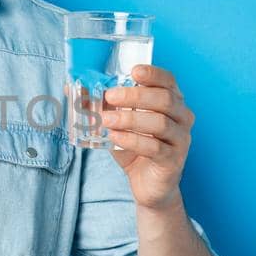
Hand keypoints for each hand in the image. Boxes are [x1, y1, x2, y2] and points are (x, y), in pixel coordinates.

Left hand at [73, 64, 194, 209]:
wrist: (148, 185)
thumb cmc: (135, 148)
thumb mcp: (116, 124)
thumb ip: (101, 106)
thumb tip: (73, 89)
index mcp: (171, 102)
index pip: (168, 81)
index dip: (153, 73)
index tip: (133, 71)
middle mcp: (182, 117)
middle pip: (164, 99)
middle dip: (135, 95)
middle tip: (110, 96)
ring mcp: (180, 139)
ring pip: (161, 122)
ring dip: (130, 119)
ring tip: (106, 120)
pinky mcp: (173, 160)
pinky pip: (155, 147)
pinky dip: (133, 140)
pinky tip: (115, 137)